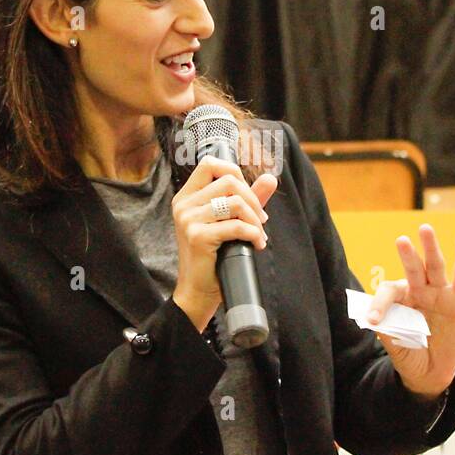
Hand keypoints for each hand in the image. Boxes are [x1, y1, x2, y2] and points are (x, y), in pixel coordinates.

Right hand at [171, 157, 277, 330]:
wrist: (199, 291)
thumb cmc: (214, 257)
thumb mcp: (230, 222)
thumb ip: (248, 199)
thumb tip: (270, 178)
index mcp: (187, 197)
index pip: (210, 163)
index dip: (235, 172)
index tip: (248, 195)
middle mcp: (183, 205)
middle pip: (228, 180)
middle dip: (253, 199)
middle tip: (261, 220)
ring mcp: (188, 220)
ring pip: (234, 202)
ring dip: (255, 219)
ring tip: (259, 235)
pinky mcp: (197, 236)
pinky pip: (236, 225)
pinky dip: (253, 234)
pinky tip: (256, 244)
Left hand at [366, 224, 454, 398]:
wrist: (430, 375)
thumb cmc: (409, 356)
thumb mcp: (395, 347)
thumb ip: (388, 332)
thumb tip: (375, 319)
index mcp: (400, 300)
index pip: (390, 292)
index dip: (379, 304)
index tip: (372, 320)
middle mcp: (419, 292)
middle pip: (413, 269)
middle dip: (407, 255)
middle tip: (400, 240)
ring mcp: (440, 295)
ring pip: (435, 267)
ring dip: (431, 248)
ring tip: (425, 229)